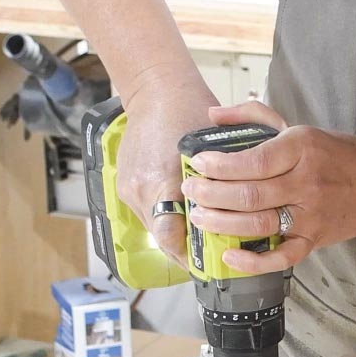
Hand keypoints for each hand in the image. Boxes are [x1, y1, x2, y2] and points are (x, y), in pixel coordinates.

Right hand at [118, 73, 216, 262]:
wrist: (156, 91)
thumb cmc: (188, 111)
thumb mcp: (214, 148)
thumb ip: (218, 185)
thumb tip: (231, 216)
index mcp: (163, 180)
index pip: (171, 236)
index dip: (189, 256)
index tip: (206, 265)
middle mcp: (141, 189)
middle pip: (162, 238)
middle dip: (184, 250)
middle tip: (206, 257)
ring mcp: (129, 189)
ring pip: (154, 227)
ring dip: (173, 234)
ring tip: (196, 236)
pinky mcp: (124, 186)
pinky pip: (145, 212)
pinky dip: (162, 216)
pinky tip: (178, 213)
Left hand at [180, 101, 355, 272]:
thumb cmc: (334, 154)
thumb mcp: (299, 128)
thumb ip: (253, 117)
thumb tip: (212, 115)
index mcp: (302, 149)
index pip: (253, 161)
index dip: (220, 165)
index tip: (198, 163)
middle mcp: (306, 183)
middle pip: (249, 195)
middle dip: (211, 194)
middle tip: (190, 191)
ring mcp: (310, 216)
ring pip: (258, 225)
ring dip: (221, 223)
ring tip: (198, 216)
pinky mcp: (313, 241)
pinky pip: (280, 258)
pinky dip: (253, 261)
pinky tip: (229, 255)